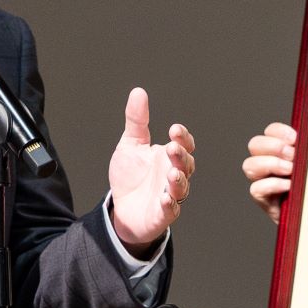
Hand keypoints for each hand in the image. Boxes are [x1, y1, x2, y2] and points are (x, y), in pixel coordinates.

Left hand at [106, 88, 195, 250]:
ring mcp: (170, 195)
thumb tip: (138, 92)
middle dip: (181, 156)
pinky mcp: (162, 214)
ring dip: (179, 180)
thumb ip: (136, 121)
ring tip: (172, 173)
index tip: (174, 129)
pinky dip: (169, 204)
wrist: (121, 208)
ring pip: (182, 187)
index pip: (184, 144)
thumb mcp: (130, 145)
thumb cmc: (130, 176)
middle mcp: (173, 174)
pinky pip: (170, 210)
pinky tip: (165, 198)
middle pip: (186, 164)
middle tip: (172, 148)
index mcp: (168, 157)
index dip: (183, 138)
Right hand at [242, 121, 294, 224]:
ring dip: (271, 164)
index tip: (296, 139)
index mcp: (282, 150)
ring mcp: (263, 181)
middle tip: (292, 155)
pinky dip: (272, 184)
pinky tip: (289, 187)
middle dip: (274, 146)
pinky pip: (256, 188)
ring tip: (290, 170)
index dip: (280, 132)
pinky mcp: (264, 200)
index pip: (271, 131)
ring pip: (249, 165)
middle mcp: (268, 163)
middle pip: (255, 144)